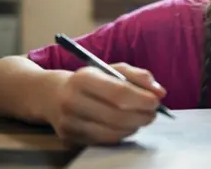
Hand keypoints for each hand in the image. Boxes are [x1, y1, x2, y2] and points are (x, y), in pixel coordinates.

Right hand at [46, 63, 166, 144]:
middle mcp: (73, 101)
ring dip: (134, 126)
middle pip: (117, 116)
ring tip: (142, 118)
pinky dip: (122, 134)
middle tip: (153, 113)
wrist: (51, 95)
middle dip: (142, 116)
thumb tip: (159, 91)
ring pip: (112, 132)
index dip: (141, 99)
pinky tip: (127, 126)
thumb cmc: (89, 80)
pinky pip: (105, 141)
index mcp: (83, 79)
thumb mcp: (110, 69)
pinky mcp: (71, 138)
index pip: (118, 92)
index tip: (157, 101)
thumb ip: (137, 76)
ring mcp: (70, 122)